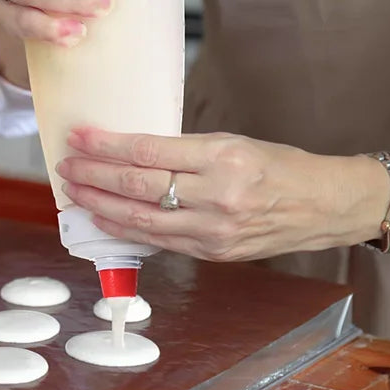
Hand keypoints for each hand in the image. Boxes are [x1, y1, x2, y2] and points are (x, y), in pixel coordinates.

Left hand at [55, 127, 389, 261]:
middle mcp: (217, 196)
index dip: (107, 146)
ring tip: (74, 191)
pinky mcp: (213, 252)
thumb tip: (130, 150)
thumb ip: (183, 150)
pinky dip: (125, 229)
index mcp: (223, 157)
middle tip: (66, 165)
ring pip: (141, 218)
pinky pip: (159, 241)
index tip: (80, 137)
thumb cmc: (278, 167)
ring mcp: (214, 230)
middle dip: (94, 176)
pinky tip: (103, 219)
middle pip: (138, 186)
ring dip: (100, 205)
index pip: (149, 152)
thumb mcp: (233, 142)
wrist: (323, 206)